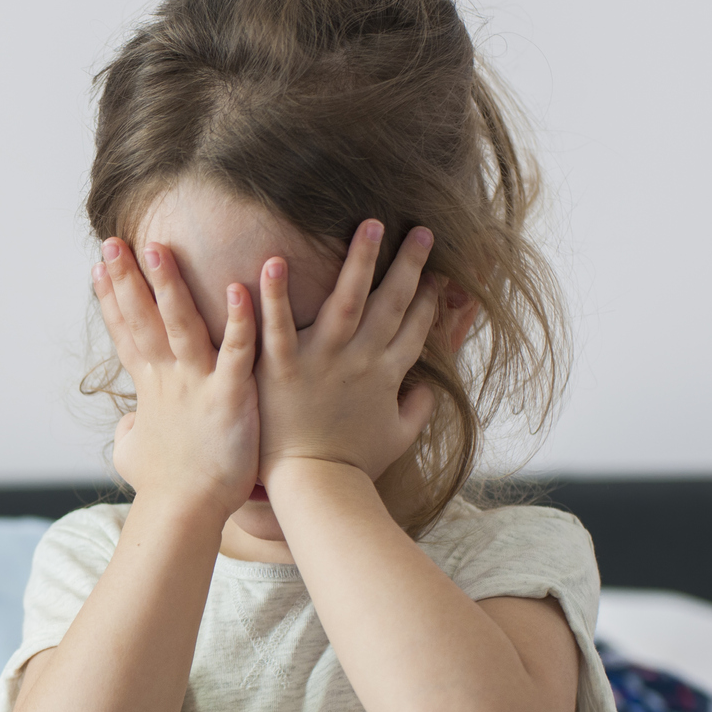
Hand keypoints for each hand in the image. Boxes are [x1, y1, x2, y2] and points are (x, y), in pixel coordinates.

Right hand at [96, 238, 258, 519]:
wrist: (185, 513)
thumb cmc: (166, 488)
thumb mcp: (135, 456)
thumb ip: (131, 432)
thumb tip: (128, 426)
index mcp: (150, 388)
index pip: (126, 333)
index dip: (111, 299)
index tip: (99, 267)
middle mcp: (168, 379)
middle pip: (142, 319)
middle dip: (127, 280)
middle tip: (113, 241)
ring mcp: (197, 386)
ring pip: (181, 325)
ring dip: (169, 286)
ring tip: (158, 249)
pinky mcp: (229, 398)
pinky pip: (236, 352)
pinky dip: (237, 321)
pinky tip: (238, 288)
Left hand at [254, 221, 438, 484]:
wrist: (316, 487)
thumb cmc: (352, 466)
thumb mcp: (397, 439)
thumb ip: (416, 410)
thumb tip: (428, 391)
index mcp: (387, 375)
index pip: (415, 327)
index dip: (429, 299)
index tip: (438, 274)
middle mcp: (361, 360)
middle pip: (392, 303)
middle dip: (408, 265)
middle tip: (420, 229)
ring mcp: (322, 360)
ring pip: (346, 300)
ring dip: (358, 261)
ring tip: (370, 224)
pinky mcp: (283, 367)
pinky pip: (277, 324)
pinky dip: (275, 293)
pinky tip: (273, 260)